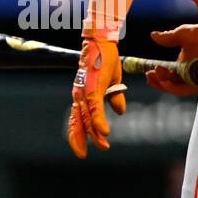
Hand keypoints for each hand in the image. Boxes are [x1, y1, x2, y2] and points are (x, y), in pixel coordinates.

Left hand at [68, 36, 126, 157]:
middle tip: (83, 155)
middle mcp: (80, 94)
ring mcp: (85, 91)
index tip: (82, 149)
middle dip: (80, 140)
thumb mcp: (113, 81)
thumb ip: (115, 97)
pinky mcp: (92, 87)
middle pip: (77, 122)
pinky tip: (104, 132)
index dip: (78, 134)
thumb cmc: (106, 58)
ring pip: (86, 118)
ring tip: (103, 145)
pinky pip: (94, 108)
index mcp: (83, 94)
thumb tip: (120, 112)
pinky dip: (98, 121)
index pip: (77, 118)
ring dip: (94, 134)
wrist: (103, 41)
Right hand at [146, 22, 197, 96]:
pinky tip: (167, 81)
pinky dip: (177, 86)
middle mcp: (191, 75)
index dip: (158, 78)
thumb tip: (153, 35)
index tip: (148, 72)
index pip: (170, 78)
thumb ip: (168, 38)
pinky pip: (189, 88)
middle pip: (173, 86)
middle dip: (159, 82)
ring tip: (157, 75)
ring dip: (166, 84)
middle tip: (150, 73)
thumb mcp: (182, 35)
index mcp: (185, 67)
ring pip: (180, 89)